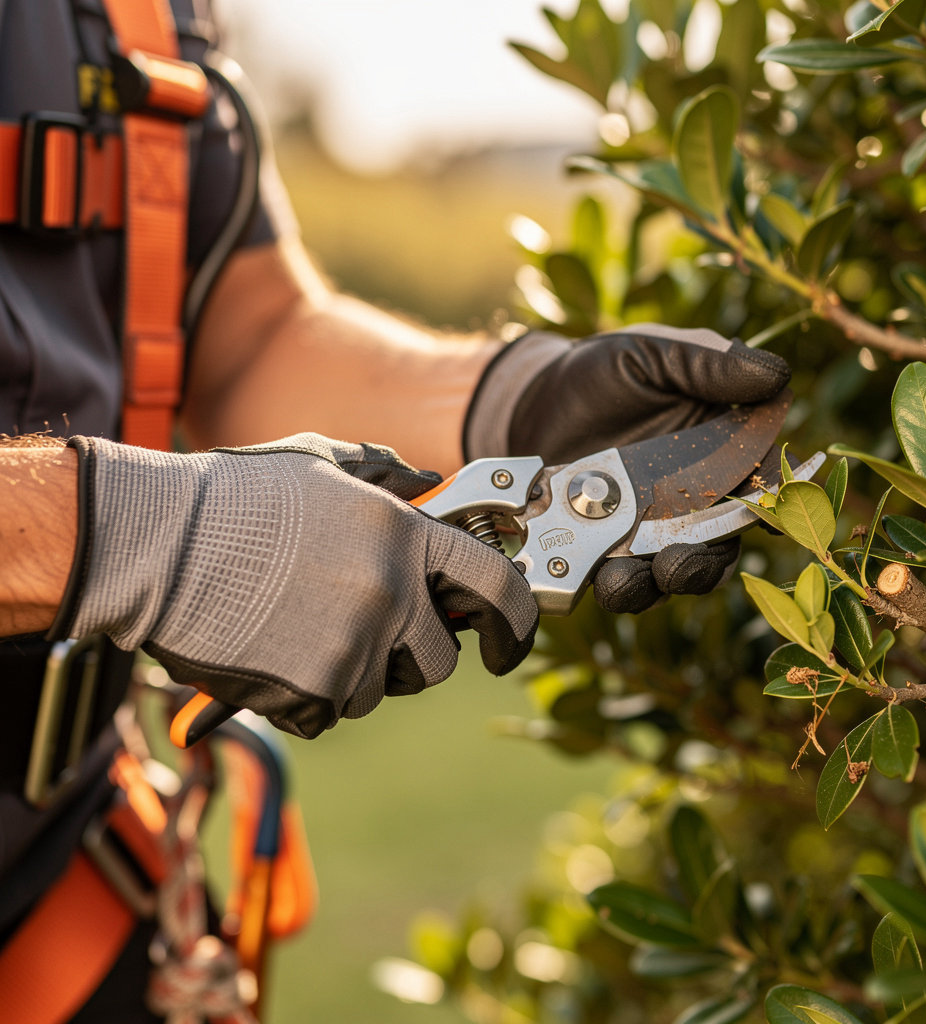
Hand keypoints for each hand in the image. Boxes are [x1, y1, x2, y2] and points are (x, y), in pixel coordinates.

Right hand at [51, 434, 537, 736]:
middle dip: (410, 654)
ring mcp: (357, 643)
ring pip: (380, 688)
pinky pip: (331, 711)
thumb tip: (427, 480)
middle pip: (439, 657)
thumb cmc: (234, 498)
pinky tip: (272, 652)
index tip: (507, 641)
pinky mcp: (316, 689)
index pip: (495, 583)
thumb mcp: (319, 461)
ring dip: (350, 672)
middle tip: (363, 634)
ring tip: (297, 628)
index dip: (515, 618)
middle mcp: (393, 590)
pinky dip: (308, 695)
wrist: (157, 545)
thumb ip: (384, 473)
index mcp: (404, 532)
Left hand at [463, 324, 790, 612]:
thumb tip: (778, 372)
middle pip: (720, 545)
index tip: (766, 521)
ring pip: (675, 572)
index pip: (763, 480)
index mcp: (722, 449)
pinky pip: (625, 578)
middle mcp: (695, 497)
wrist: (536, 397)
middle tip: (677, 560)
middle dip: (704, 563)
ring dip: (660, 582)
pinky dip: (618, 585)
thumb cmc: (605, 370)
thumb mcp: (656, 355)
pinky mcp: (608, 547)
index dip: (775, 503)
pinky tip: (598, 574)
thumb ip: (709, 365)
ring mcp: (651, 527)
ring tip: (626, 576)